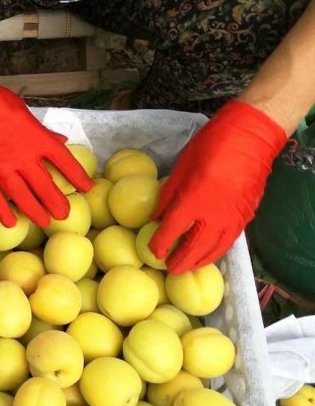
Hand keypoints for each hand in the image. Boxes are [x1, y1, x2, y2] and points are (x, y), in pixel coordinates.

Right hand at [0, 64, 91, 225]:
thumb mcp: (23, 110)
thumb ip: (41, 131)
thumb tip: (59, 141)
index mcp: (36, 138)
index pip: (64, 161)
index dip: (78, 176)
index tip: (87, 187)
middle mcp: (22, 157)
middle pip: (45, 186)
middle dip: (57, 203)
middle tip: (64, 215)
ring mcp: (0, 168)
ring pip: (22, 198)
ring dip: (35, 212)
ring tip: (44, 222)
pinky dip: (2, 212)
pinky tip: (11, 222)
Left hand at [150, 100, 286, 272]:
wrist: (252, 138)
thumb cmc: (212, 145)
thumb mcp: (181, 166)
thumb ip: (168, 195)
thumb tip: (155, 216)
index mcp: (193, 200)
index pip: (172, 230)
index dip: (160, 244)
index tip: (153, 252)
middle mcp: (214, 215)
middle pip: (194, 248)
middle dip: (180, 261)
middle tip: (169, 268)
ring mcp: (233, 218)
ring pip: (214, 249)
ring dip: (199, 261)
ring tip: (187, 267)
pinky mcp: (246, 217)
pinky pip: (229, 241)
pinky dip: (216, 251)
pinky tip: (208, 253)